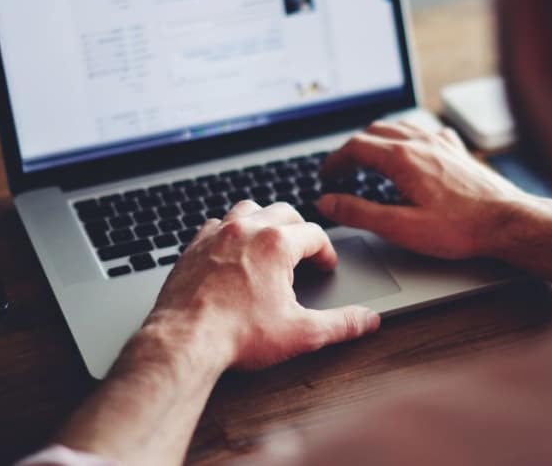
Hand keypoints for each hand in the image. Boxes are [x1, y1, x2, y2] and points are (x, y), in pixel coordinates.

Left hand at [143, 200, 380, 371]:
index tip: (325, 266)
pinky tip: (231, 251)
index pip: (314, 234)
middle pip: (284, 212)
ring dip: (264, 221)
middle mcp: (246, 230)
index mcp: (276, 244)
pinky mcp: (192, 247)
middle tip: (305, 251)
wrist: (184, 342)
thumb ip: (340, 324)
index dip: (326, 252)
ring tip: (270, 241)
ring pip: (248, 209)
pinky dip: (228, 231)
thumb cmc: (238, 335)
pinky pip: (215, 224)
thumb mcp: (301, 333)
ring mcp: (216, 235)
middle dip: (299, 229)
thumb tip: (367, 320)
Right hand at [318, 121, 551, 284]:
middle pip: (374, 132)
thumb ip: (359, 213)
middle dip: (352, 149)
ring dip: (377, 139)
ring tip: (368, 157)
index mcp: (402, 158)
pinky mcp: (457, 150)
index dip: (334, 161)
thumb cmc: (459, 228)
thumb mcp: (400, 227)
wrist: (507, 222)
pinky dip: (407, 136)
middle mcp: (420, 142)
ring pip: (399, 127)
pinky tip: (411, 149)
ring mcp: (441, 142)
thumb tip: (328, 202)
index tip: (326, 175)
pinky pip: (425, 130)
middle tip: (342, 169)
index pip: (355, 147)